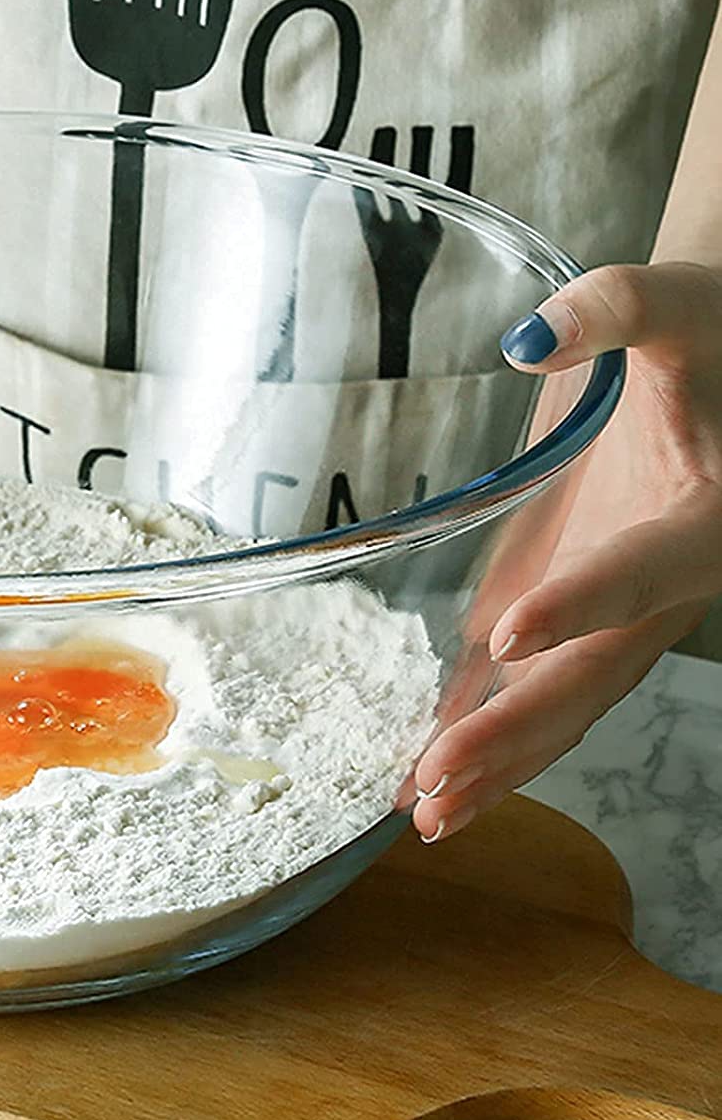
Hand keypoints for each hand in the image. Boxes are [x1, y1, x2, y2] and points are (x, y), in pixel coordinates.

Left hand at [411, 261, 721, 841]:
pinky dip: (493, 729)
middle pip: (590, 673)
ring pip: (568, 701)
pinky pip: (545, 685)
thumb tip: (525, 339)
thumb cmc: (709, 330)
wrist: (721, 361)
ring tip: (427, 813)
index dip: (580, 603)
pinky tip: (434, 774)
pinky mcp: (584, 609)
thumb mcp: (676, 306)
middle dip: (514, 729)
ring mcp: (623, 610)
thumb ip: (616, 310)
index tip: (509, 632)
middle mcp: (667, 585)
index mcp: (705, 520)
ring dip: (501, 759)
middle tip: (436, 781)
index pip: (640, 570)